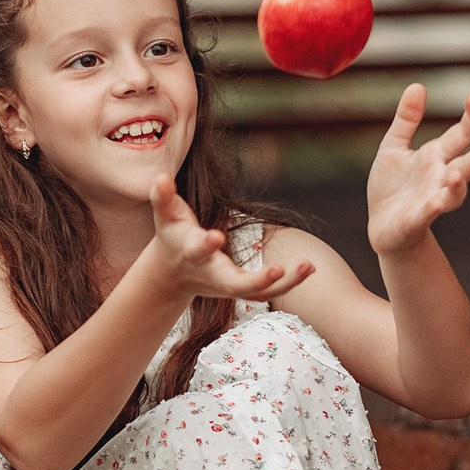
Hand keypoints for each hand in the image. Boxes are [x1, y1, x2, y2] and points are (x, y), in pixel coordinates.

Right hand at [147, 176, 313, 305]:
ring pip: (257, 293)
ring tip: (309, 266)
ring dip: (284, 283)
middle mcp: (212, 274)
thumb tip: (159, 176)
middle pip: (234, 284)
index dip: (205, 245)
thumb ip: (162, 196)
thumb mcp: (165, 215)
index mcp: (192, 253)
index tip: (216, 236)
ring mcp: (228, 285)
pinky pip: (268, 292)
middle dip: (255, 280)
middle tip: (277, 271)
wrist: (173, 273)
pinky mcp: (241, 289)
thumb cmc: (173, 236)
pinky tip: (310, 267)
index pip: (198, 251)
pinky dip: (289, 282)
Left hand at [367, 86, 469, 256]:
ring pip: (454, 194)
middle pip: (467, 165)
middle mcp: (441, 178)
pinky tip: (436, 202)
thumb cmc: (392, 186)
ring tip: (458, 174)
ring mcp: (432, 199)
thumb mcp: (393, 146)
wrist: (381, 225)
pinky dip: (433, 208)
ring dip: (459, 185)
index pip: (462, 135)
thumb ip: (407, 119)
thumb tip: (418, 86)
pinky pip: (428, 213)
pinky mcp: (417, 219)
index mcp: (437, 156)